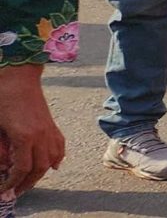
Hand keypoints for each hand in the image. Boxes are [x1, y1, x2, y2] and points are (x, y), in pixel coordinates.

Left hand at [0, 63, 64, 195]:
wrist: (18, 76)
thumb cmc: (2, 99)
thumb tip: (4, 166)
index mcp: (25, 136)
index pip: (22, 169)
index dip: (12, 182)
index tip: (3, 190)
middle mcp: (41, 135)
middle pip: (39, 168)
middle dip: (26, 184)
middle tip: (14, 192)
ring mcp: (49, 129)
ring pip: (52, 160)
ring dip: (41, 174)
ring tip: (28, 181)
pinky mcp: (52, 124)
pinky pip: (59, 147)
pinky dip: (57, 159)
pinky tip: (53, 165)